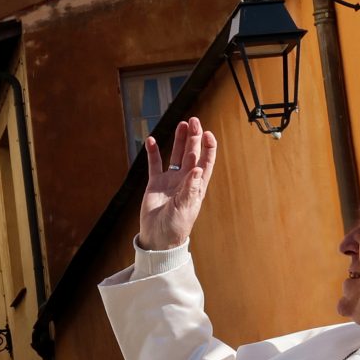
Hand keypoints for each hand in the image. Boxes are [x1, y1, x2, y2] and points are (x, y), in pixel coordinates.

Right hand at [139, 116, 216, 249]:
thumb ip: (190, 188)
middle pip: (192, 153)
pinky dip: (153, 153)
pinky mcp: (155, 184)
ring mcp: (170, 180)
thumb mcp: (185, 208)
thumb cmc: (176, 227)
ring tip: (182, 124)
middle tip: (194, 121)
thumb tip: (197, 169)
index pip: (206, 162)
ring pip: (175, 155)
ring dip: (179, 140)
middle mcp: (185, 180)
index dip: (208, 147)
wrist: (158, 239)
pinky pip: (155, 164)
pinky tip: (151, 140)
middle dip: (194, 137)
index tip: (207, 133)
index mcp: (197, 186)